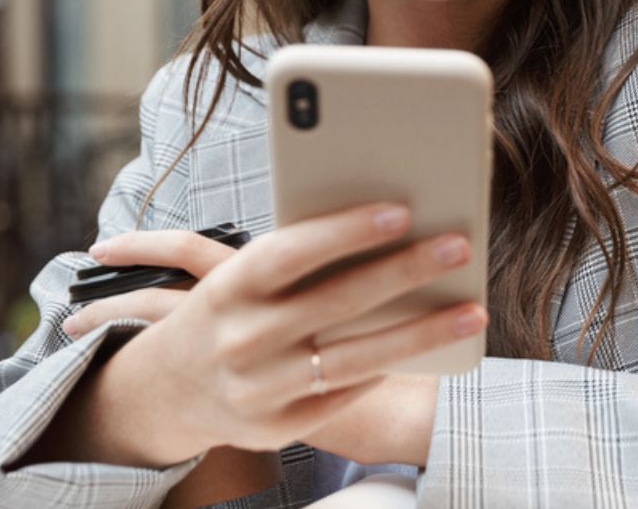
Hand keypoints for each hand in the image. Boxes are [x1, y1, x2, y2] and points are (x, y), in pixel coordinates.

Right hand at [50, 203, 487, 468]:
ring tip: (472, 310)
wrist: (166, 391)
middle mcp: (240, 340)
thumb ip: (293, 257)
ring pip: (353, 358)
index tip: (400, 210)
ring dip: (419, 333)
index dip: (343, 232)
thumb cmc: (227, 312)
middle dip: (403, 272)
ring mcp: (259, 389)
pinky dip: (386, 369)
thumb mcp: (238, 277)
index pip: (288, 253)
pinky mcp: (277, 427)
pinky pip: (345, 395)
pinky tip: (428, 349)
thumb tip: (381, 224)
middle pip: (334, 303)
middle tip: (458, 245)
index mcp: (226, 289)